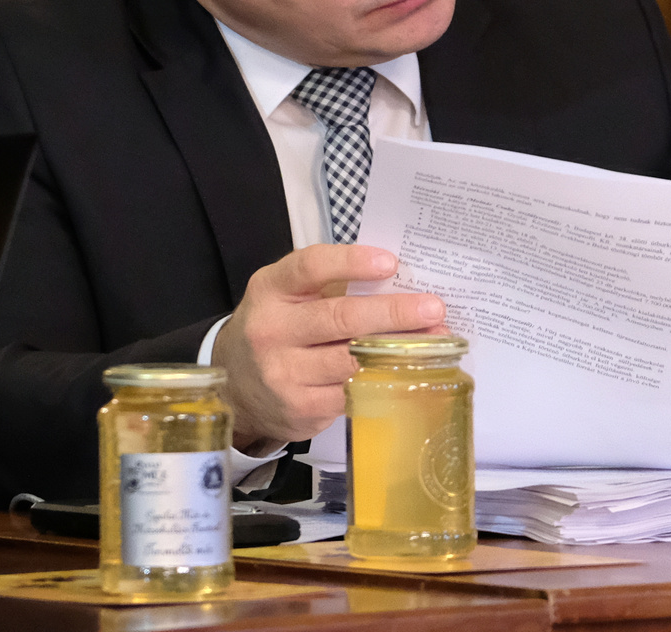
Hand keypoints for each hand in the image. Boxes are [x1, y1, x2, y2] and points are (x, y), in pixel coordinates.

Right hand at [213, 244, 445, 450]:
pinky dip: (385, 381)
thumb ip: (329, 285)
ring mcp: (284, 372)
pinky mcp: (301, 407)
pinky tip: (409, 372)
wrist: (236, 387)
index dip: (352, 262)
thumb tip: (397, 279)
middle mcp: (272, 329)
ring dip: (400, 350)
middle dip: (395, 312)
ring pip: (353, 360)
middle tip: (434, 308)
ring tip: (435, 341)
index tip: (391, 262)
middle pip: (341, 317)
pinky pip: (353, 393)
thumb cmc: (277, 329)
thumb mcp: (287, 296)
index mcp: (270, 289)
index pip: (311, 267)